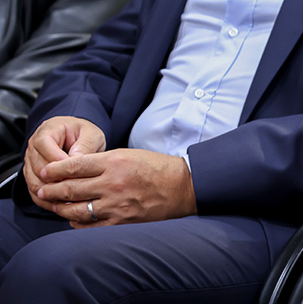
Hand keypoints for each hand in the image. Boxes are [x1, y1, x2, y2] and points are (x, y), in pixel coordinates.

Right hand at [24, 116, 105, 208]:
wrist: (76, 138)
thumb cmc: (83, 134)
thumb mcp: (91, 134)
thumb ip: (85, 144)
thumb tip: (77, 159)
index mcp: (46, 132)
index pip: (44, 146)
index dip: (59, 161)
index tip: (74, 172)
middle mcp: (33, 148)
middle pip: (38, 168)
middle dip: (56, 180)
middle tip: (76, 189)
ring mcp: (30, 164)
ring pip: (34, 183)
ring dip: (51, 193)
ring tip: (70, 200)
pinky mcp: (33, 177)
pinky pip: (34, 193)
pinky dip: (47, 200)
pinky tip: (62, 205)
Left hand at [34, 148, 195, 227]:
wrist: (182, 187)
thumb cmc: (158, 169)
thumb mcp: (129, 155)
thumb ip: (102, 161)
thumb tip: (75, 168)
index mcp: (115, 163)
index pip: (75, 166)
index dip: (55, 170)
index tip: (45, 171)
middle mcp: (113, 184)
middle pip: (70, 189)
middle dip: (51, 189)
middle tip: (41, 189)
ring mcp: (116, 205)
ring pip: (76, 210)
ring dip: (60, 208)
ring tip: (53, 204)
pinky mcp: (121, 222)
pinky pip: (90, 226)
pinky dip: (77, 223)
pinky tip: (73, 219)